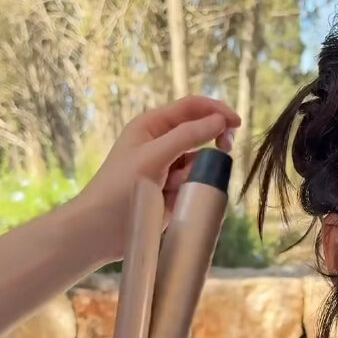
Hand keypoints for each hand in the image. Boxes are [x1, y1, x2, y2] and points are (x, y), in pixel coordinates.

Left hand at [75, 95, 240, 259]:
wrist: (100, 229)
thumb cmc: (118, 188)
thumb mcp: (154, 157)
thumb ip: (187, 137)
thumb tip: (220, 121)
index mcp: (152, 125)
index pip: (192, 108)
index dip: (216, 111)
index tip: (237, 123)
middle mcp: (161, 143)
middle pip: (199, 133)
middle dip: (212, 142)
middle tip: (225, 149)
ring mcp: (167, 168)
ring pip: (199, 163)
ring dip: (194, 174)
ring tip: (172, 189)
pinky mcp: (171, 191)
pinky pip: (194, 184)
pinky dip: (190, 191)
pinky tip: (171, 202)